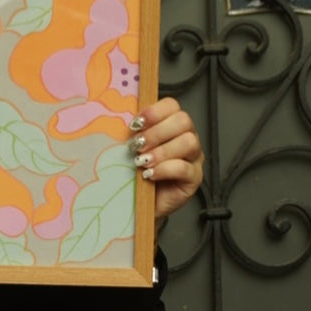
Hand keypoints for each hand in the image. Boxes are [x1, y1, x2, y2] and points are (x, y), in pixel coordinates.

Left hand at [131, 97, 204, 221]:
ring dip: (161, 151)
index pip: (172, 106)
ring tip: (142, 162)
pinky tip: (150, 175)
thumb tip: (116, 118)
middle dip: (156, 132)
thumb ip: (132, 133)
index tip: (135, 125)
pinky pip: (185, 168)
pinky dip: (164, 169)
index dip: (153, 112)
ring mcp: (194, 159)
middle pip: (183, 121)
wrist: (138, 204)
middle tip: (137, 146)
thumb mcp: (131, 149)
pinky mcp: (194, 179)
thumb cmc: (135, 174)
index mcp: (172, 126)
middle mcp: (187, 138)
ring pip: (189, 142)